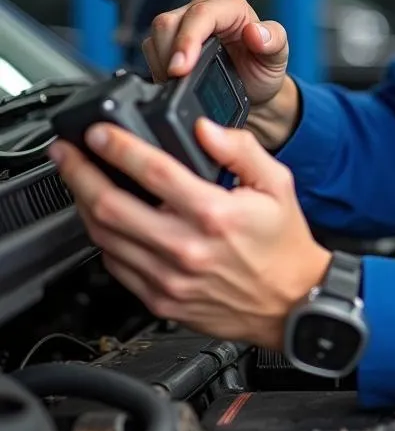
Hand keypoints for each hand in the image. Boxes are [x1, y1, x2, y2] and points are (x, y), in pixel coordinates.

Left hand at [49, 119, 330, 348]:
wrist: (292, 303)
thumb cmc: (284, 244)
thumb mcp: (277, 184)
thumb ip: (241, 150)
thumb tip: (205, 127)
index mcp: (215, 214)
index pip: (153, 172)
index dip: (118, 148)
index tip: (98, 133)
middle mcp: (186, 248)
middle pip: (111, 207)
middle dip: (80, 174)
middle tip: (66, 153)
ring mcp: (168, 279)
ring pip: (105, 239)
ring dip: (83, 205)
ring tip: (78, 181)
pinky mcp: (160, 301)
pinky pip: (116, 267)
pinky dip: (103, 239)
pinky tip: (105, 221)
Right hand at [143, 0, 297, 148]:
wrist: (255, 90)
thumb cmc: (264, 68)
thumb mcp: (278, 56)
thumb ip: (274, 40)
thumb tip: (254, 31)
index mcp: (232, 6)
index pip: (200, 14)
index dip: (187, 40)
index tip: (180, 67)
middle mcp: (205, 9)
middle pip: (169, 22)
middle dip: (169, 54)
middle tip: (176, 81)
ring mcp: (185, 23)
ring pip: (157, 34)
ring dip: (161, 62)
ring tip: (176, 82)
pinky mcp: (170, 40)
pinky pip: (152, 48)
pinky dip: (157, 67)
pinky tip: (171, 81)